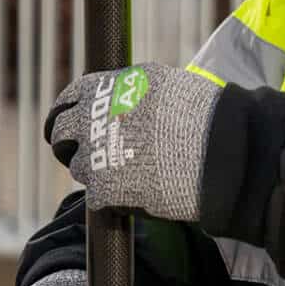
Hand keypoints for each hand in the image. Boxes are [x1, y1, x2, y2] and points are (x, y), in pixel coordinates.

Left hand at [44, 62, 222, 223]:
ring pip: (77, 167)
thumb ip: (132, 94)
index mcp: (109, 87)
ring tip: (128, 176)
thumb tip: (117, 103)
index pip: (69, 98)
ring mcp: (95, 154)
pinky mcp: (103, 190)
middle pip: (60, 132)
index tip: (66, 122)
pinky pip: (97, 197)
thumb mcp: (166, 86)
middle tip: (82, 155)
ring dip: (95, 172)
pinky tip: (139, 194)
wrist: (224, 153)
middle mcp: (94, 117)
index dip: (66, 112)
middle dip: (67, 144)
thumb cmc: (207, 118)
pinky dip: (114, 199)